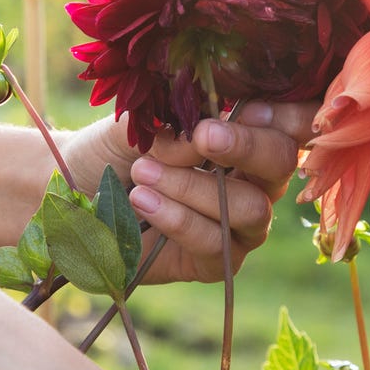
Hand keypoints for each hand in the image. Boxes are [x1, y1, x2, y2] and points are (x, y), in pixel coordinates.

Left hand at [65, 102, 317, 282]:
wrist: (75, 190)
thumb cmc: (116, 148)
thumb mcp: (143, 123)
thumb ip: (177, 123)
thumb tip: (203, 134)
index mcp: (248, 137)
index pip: (294, 124)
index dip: (286, 116)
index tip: (247, 107)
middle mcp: (255, 181)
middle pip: (282, 163)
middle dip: (247, 147)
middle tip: (204, 136)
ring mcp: (240, 225)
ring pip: (251, 208)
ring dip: (195, 188)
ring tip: (142, 173)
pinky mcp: (216, 262)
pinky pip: (217, 244)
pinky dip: (179, 220)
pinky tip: (144, 202)